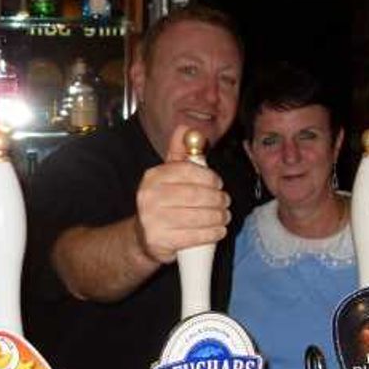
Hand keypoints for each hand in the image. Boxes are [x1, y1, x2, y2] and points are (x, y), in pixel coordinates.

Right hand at [136, 126, 230, 263]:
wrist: (143, 237)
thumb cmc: (163, 202)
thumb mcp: (168, 176)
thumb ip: (179, 153)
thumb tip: (186, 128)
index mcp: (153, 177)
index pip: (188, 171)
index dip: (209, 177)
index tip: (219, 183)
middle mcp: (149, 197)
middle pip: (196, 195)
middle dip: (217, 199)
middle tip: (225, 202)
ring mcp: (152, 220)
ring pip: (198, 217)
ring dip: (218, 217)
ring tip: (224, 216)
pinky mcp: (159, 241)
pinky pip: (194, 236)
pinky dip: (212, 233)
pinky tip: (218, 230)